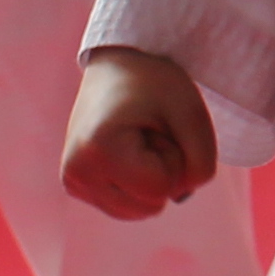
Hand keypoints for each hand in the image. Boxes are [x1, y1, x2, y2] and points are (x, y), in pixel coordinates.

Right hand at [62, 48, 220, 218]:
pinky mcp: (75, 184)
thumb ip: (202, 162)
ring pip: (138, 211)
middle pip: (149, 206)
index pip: (160, 189)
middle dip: (162, 171)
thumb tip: (181, 198)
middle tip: (148, 131)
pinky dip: (136, 184)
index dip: (173, 157)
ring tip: (138, 140)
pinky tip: (127, 151)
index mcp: (98, 150)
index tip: (157, 125)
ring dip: (150, 178)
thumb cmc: (155, 82)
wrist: (118, 64)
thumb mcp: (192, 113)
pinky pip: (125, 206)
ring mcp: (72, 181)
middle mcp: (76, 172)